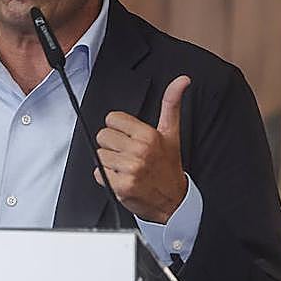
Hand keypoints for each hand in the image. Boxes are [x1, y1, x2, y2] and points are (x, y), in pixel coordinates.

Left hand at [94, 75, 190, 223]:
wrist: (173, 200)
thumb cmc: (168, 165)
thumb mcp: (171, 133)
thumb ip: (172, 104)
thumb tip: (182, 80)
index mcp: (149, 135)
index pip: (112, 119)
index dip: (119, 129)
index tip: (130, 138)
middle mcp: (140, 151)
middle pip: (103, 136)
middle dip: (113, 145)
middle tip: (129, 155)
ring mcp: (130, 169)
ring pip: (99, 155)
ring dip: (110, 163)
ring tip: (127, 168)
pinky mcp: (120, 186)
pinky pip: (98, 173)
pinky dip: (107, 178)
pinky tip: (123, 179)